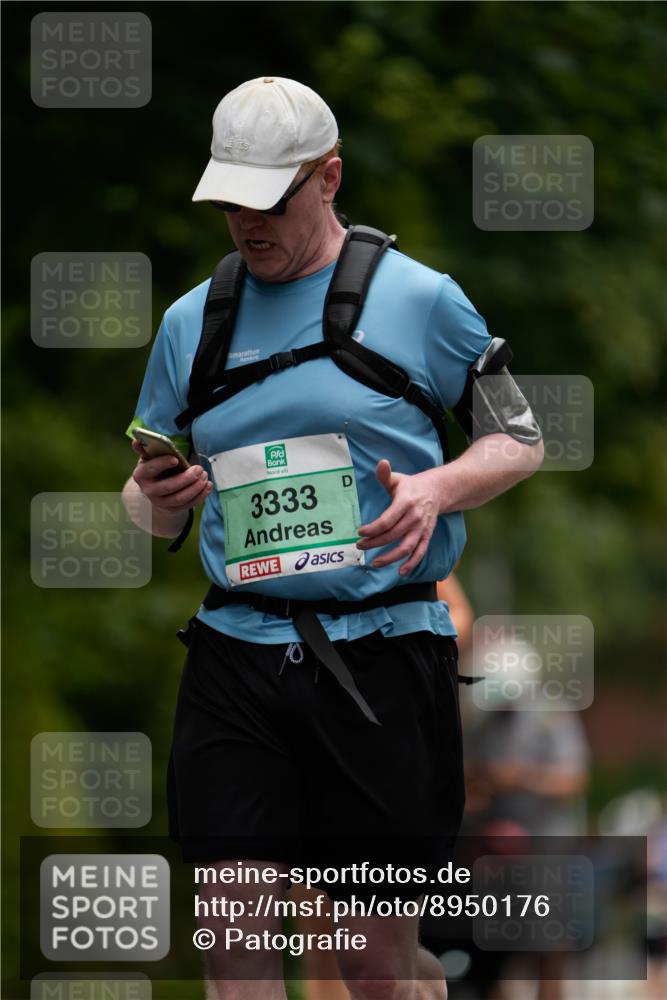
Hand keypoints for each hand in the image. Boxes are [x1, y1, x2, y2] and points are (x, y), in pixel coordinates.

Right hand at [131, 439, 212, 512]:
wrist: (154, 489)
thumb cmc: (154, 468)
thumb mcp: (148, 458)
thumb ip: (145, 449)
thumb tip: (136, 441)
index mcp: (141, 475)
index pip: (150, 469)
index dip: (162, 464)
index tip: (176, 459)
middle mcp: (149, 491)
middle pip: (168, 487)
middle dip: (186, 478)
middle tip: (199, 469)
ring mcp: (161, 503)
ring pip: (180, 498)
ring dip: (195, 488)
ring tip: (204, 476)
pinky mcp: (173, 509)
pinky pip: (188, 505)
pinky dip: (200, 496)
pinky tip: (208, 486)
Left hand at [356, 458, 441, 575]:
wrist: (437, 491)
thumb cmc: (411, 486)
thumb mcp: (398, 478)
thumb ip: (385, 475)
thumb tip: (381, 463)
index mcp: (405, 502)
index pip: (387, 520)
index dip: (373, 529)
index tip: (360, 533)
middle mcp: (414, 517)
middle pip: (393, 535)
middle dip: (375, 543)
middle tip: (360, 546)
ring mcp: (422, 528)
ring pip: (406, 547)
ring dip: (390, 558)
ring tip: (375, 563)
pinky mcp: (427, 536)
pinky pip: (420, 552)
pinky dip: (412, 564)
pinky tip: (401, 572)